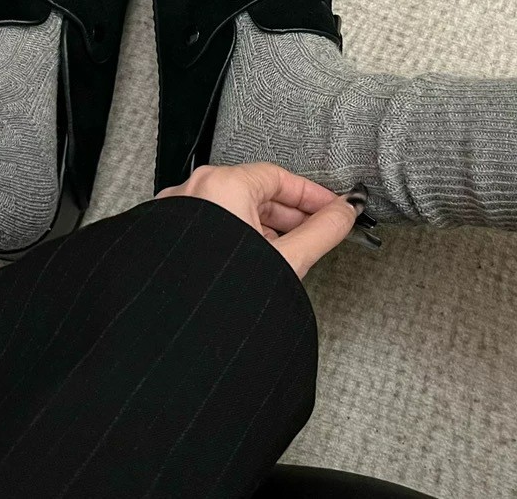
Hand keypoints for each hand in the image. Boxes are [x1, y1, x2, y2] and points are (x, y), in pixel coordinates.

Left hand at [156, 163, 359, 278]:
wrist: (183, 339)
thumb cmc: (224, 295)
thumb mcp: (288, 258)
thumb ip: (322, 231)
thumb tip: (344, 214)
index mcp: (221, 185)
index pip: (278, 177)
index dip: (311, 194)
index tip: (332, 207)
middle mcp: (194, 192)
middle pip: (256, 192)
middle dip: (291, 214)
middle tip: (318, 228)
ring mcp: (178, 214)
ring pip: (235, 209)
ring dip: (267, 227)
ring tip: (291, 250)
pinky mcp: (172, 237)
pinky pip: (215, 224)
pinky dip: (241, 235)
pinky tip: (259, 258)